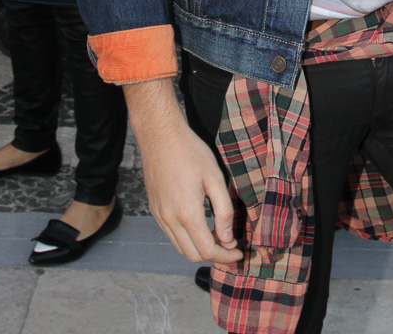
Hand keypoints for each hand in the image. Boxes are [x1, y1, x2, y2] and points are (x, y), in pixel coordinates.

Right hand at [137, 111, 241, 264]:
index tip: (238, 251)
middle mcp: (170, 219)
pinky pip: (170, 234)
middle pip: (193, 255)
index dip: (225, 255)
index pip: (207, 250)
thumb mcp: (215, 177)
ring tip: (217, 236)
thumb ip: (224, 210)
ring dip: (199, 248)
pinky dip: (186, 238)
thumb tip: (227, 238)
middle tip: (230, 245)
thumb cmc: (190, 152)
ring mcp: (159, 215)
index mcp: (187, 213)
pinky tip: (199, 225)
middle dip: (214, 255)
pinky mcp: (155, 209)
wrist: (160, 136)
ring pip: (180, 247)